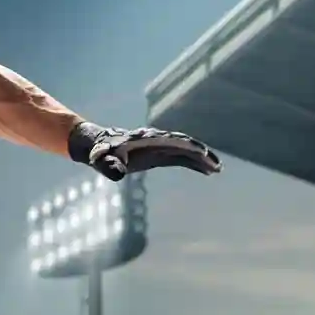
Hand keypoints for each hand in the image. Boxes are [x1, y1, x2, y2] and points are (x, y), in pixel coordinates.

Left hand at [68, 120, 221, 180]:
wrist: (96, 146)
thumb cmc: (100, 153)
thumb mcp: (101, 161)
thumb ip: (109, 166)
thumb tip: (118, 173)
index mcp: (148, 140)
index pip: (173, 141)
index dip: (189, 147)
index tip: (203, 153)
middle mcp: (157, 141)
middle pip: (184, 145)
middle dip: (201, 154)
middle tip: (217, 166)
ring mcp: (160, 147)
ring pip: (185, 151)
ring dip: (202, 159)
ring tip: (218, 169)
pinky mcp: (159, 155)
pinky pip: (181, 158)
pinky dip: (193, 163)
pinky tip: (205, 171)